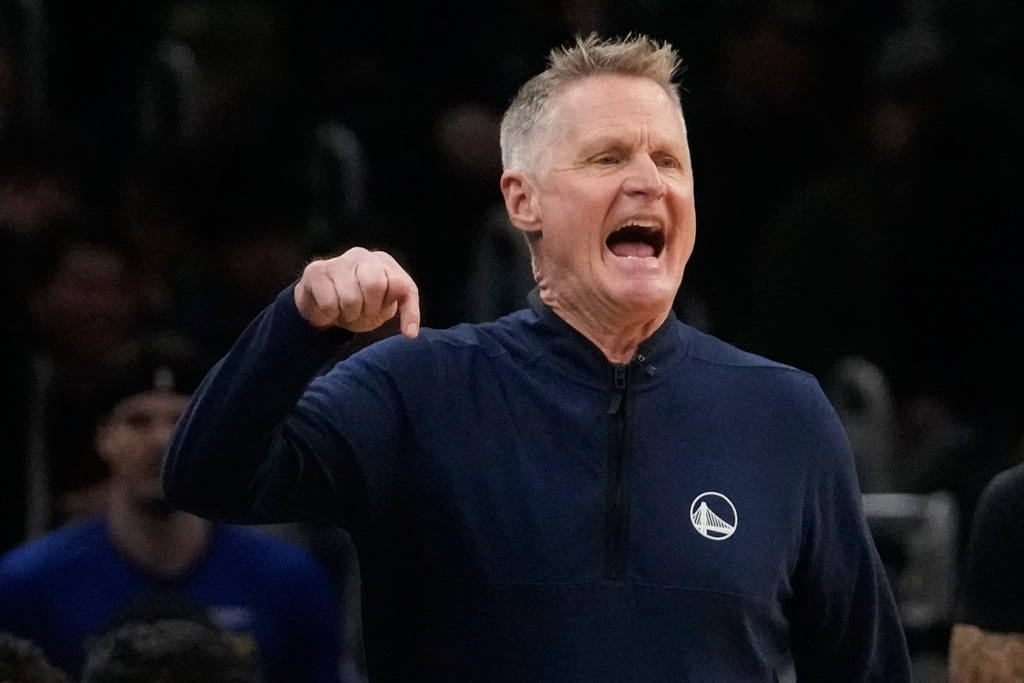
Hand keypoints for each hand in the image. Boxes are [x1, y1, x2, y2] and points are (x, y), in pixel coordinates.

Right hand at [294, 248, 419, 337]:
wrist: (324, 307)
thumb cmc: (363, 305)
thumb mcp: (386, 308)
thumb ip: (404, 309)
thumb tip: (411, 331)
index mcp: (383, 262)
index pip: (401, 285)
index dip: (404, 312)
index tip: (407, 331)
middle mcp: (362, 256)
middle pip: (374, 284)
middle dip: (370, 308)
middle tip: (363, 313)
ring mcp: (338, 261)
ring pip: (350, 298)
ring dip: (349, 314)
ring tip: (346, 310)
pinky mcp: (316, 271)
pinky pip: (329, 303)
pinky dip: (331, 314)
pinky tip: (330, 307)